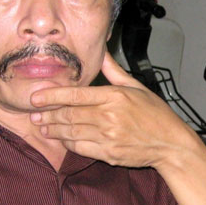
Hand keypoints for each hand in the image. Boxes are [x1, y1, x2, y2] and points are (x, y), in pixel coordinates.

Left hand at [29, 54, 197, 169]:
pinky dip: (68, 144)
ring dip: (54, 130)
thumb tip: (102, 50)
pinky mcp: (109, 154)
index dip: (52, 96)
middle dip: (48, 115)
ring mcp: (108, 137)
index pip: (76, 95)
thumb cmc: (156, 115)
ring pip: (71, 132)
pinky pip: (81, 148)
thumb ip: (113, 70)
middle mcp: (109, 117)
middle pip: (69, 115)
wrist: (171, 144)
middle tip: (34, 114)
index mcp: (115, 97)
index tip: (36, 97)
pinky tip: (61, 140)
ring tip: (42, 127)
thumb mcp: (137, 87)